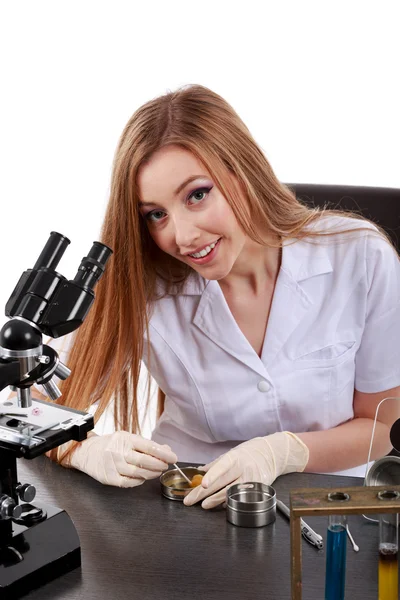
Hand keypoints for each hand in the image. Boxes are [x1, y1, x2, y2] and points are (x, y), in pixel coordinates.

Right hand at [62, 431, 177, 487]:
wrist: (87, 451)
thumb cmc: (111, 444)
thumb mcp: (128, 438)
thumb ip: (147, 445)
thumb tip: (166, 451)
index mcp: (125, 438)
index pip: (149, 446)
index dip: (163, 453)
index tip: (173, 458)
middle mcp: (118, 451)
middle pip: (144, 461)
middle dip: (159, 464)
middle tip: (165, 465)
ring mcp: (113, 465)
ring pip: (138, 473)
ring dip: (151, 474)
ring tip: (157, 471)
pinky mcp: (109, 478)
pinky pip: (128, 482)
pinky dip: (139, 481)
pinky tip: (143, 477)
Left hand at [183, 432, 308, 508]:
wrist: (270, 455)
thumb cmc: (247, 454)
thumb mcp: (231, 454)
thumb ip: (215, 464)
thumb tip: (199, 471)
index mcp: (234, 457)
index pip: (221, 466)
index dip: (212, 476)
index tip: (202, 484)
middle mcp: (243, 469)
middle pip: (221, 483)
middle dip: (203, 493)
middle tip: (189, 500)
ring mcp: (250, 480)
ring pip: (230, 493)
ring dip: (214, 501)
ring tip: (203, 505)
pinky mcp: (255, 490)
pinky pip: (239, 498)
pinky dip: (228, 503)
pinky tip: (219, 505)